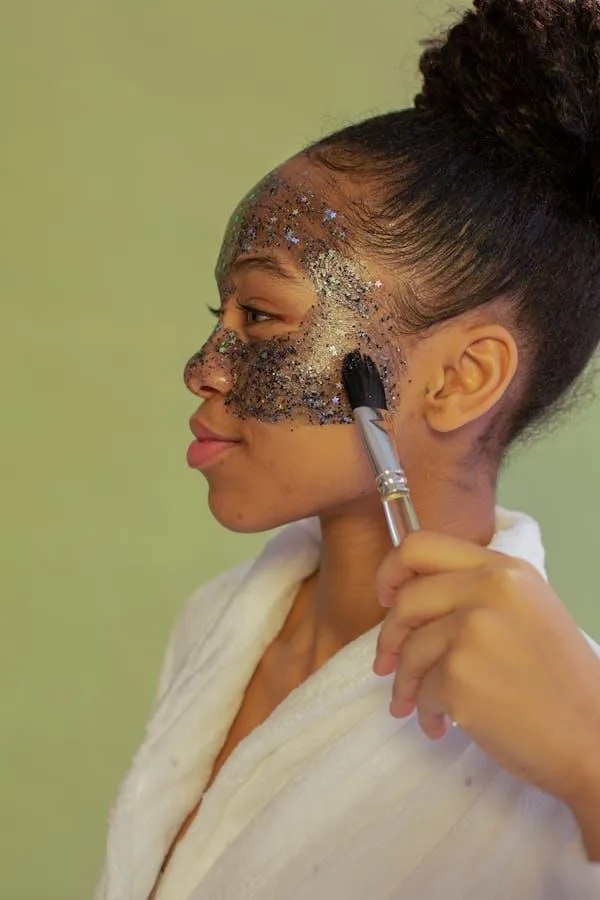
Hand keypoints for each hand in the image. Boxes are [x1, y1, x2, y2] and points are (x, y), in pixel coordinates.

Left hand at [373, 530, 599, 807]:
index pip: (421, 545)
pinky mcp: (461, 676)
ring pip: (409, 651)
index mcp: (504, 569)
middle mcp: (488, 590)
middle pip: (406, 600)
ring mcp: (472, 632)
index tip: (386, 597)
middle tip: (388, 664)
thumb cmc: (560, 680)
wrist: (593, 737)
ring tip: (416, 705)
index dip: (392, 570)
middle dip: (390, 637)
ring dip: (405, 684)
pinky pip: (422, 690)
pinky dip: (426, 712)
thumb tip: (405, 598)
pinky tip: (443, 725)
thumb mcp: (527, 610)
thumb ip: (474, 593)